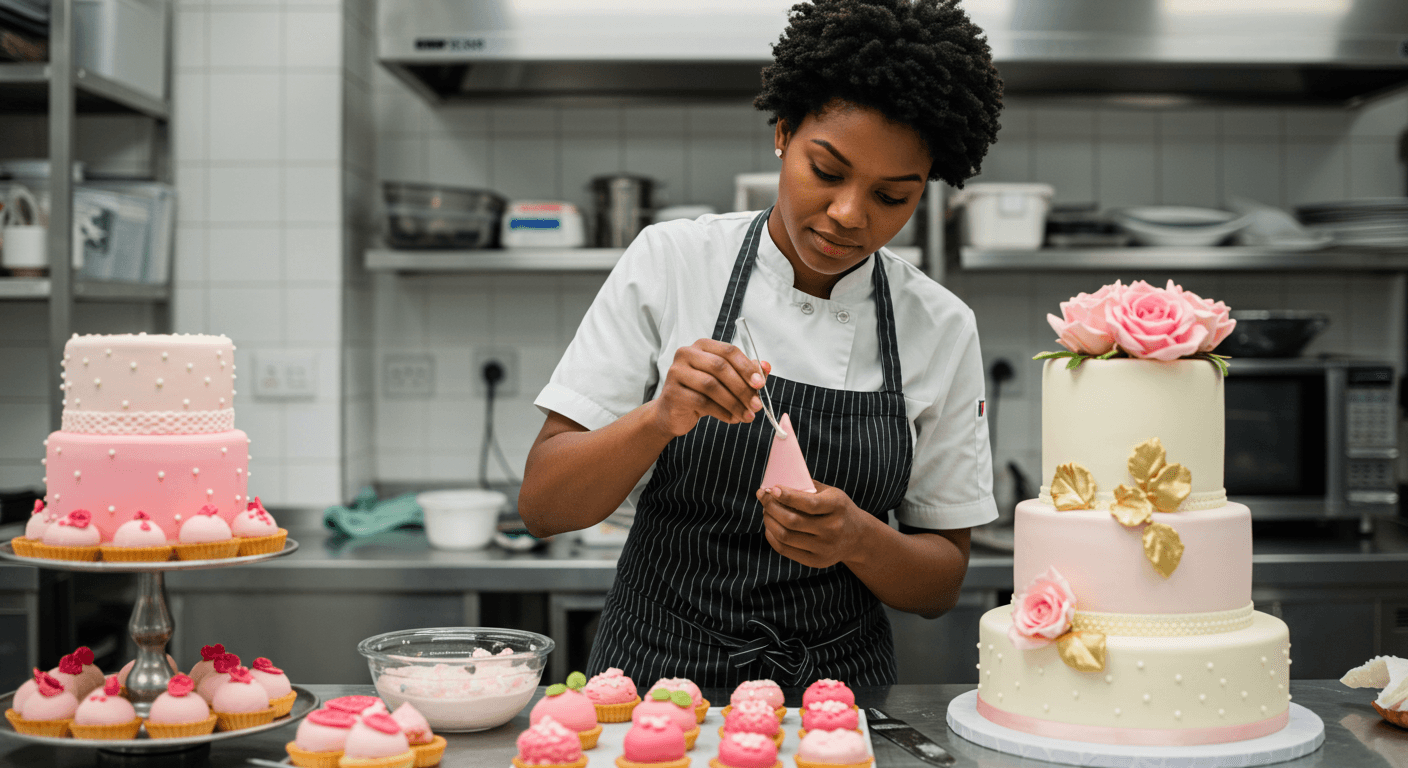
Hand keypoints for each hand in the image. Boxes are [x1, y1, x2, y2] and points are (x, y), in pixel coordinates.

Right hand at [650, 338, 769, 436]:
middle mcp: (686, 354)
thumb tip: (766, 366)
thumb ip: (745, 372)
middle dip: (742, 388)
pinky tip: (732, 419)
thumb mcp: (725, 381)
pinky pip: (702, 402)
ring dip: (734, 403)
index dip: (746, 367)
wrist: (672, 413)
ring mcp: (676, 372)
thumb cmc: (701, 393)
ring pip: (711, 385)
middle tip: (757, 405)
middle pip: (720, 367)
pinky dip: (722, 412)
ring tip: (747, 415)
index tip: (761, 383)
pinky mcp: (673, 392)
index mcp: (702, 346)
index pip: (728, 351)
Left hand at [755, 481, 875, 568]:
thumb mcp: (831, 493)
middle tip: (763, 496)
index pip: (809, 504)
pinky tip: (770, 526)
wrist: (858, 537)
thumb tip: (776, 485)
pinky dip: (772, 536)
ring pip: (785, 536)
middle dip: (771, 507)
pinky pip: (785, 550)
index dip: (787, 496)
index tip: (771, 489)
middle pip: (792, 521)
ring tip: (766, 510)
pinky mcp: (817, 561)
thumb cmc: (838, 509)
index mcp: (838, 507)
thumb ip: (807, 487)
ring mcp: (825, 548)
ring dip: (769, 521)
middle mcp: (833, 529)